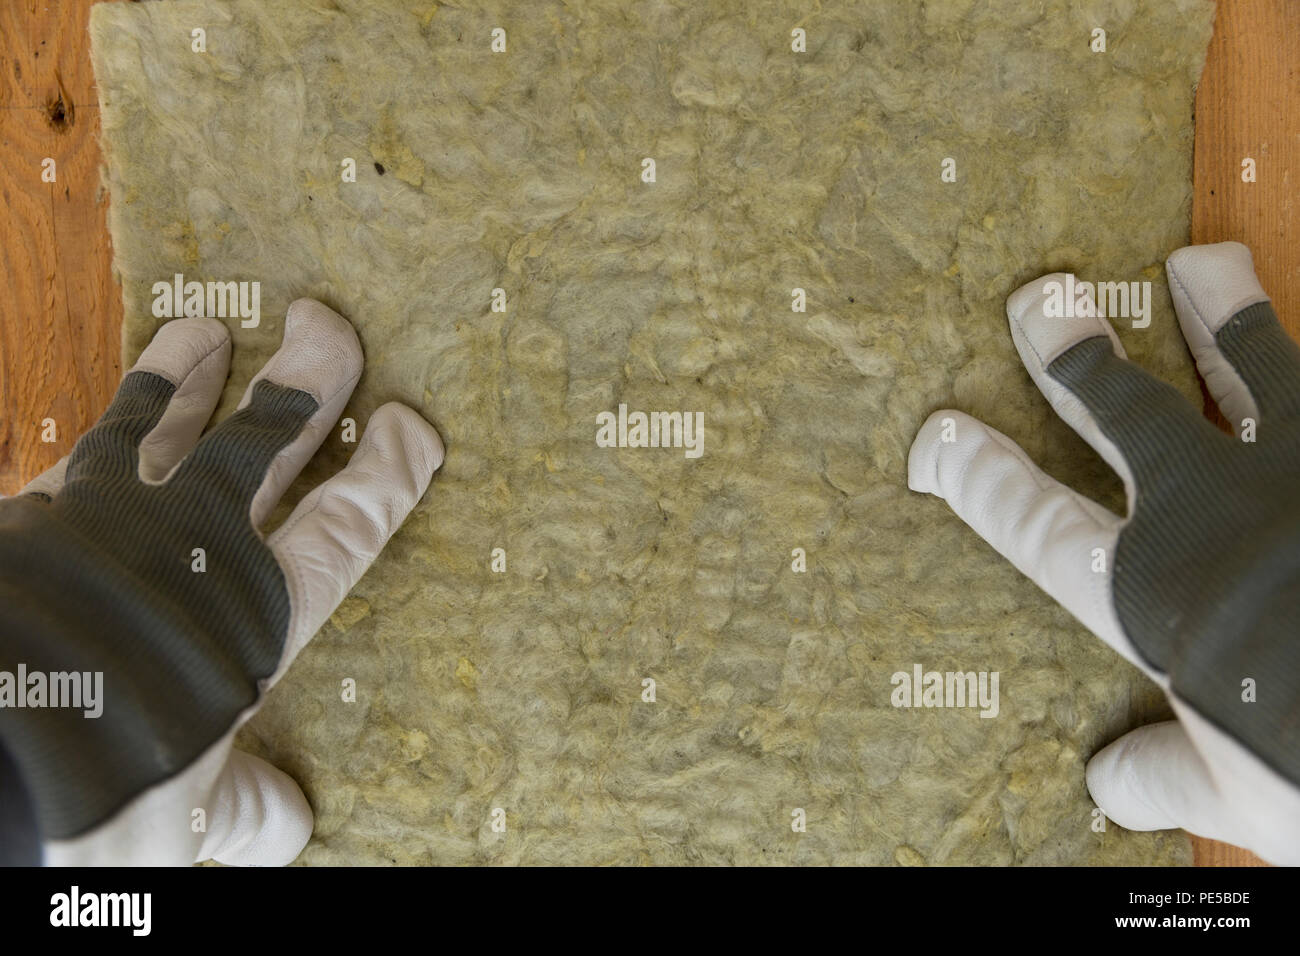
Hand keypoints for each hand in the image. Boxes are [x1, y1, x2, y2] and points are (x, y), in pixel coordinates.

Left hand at [0, 300, 442, 864]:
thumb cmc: (94, 788)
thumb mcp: (184, 821)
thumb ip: (246, 806)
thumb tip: (292, 821)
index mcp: (251, 618)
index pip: (341, 530)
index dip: (384, 475)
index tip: (413, 428)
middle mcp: (189, 549)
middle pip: (261, 447)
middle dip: (304, 385)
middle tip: (329, 328)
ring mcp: (105, 520)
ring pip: (157, 425)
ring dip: (186, 376)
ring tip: (204, 332)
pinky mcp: (33, 518)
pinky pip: (75, 454)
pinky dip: (99, 426)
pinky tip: (101, 415)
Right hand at [907, 242, 1299, 864]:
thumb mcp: (1246, 793)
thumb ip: (1170, 772)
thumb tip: (1109, 783)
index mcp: (1158, 594)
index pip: (1040, 524)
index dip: (982, 477)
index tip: (938, 436)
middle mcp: (1218, 511)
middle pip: (1127, 414)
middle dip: (1076, 356)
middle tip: (1041, 300)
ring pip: (1256, 370)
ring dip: (1223, 316)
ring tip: (1202, 262)